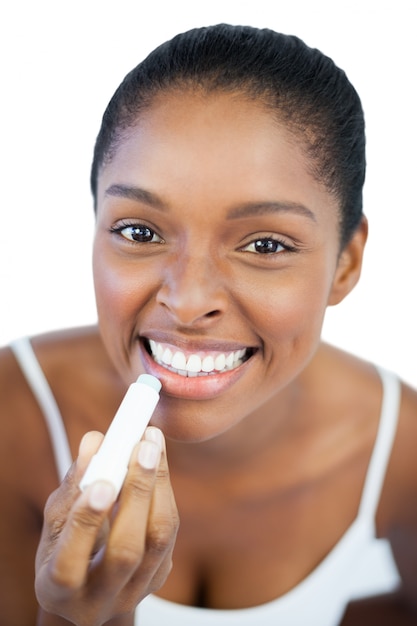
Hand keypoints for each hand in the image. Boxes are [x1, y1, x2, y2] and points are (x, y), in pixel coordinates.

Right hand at [35, 427, 178, 625]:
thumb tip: (94, 441)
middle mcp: (97, 602)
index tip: (102, 482)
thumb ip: (72, 485)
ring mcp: (133, 594)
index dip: (86, 522)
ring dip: (158, 485)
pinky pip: (168, 532)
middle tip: (143, 447)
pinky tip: (156, 464)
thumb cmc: (63, 548)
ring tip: (153, 444)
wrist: (89, 588)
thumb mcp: (56, 522)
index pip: (70, 563)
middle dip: (137, 492)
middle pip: (126, 551)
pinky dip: (163, 492)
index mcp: (57, 591)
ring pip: (158, 540)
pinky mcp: (158, 577)